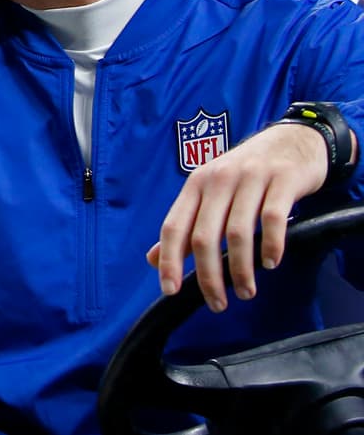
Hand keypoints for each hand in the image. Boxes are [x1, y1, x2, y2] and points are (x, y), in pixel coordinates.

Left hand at [147, 122, 325, 311]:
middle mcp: (219, 179)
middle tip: (217, 304)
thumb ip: (185, 224)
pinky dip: (270, 245)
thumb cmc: (246, 173)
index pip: (174, 226)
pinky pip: (273, 218)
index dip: (169, 260)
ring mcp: (251, 178)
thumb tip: (153, 259)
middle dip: (208, 276)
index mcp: (196, 184)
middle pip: (204, 235)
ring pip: (238, 232)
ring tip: (245, 292)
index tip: (170, 291)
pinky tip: (270, 263)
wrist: (292, 140)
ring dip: (241, 270)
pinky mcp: (282, 180)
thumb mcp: (210, 192)